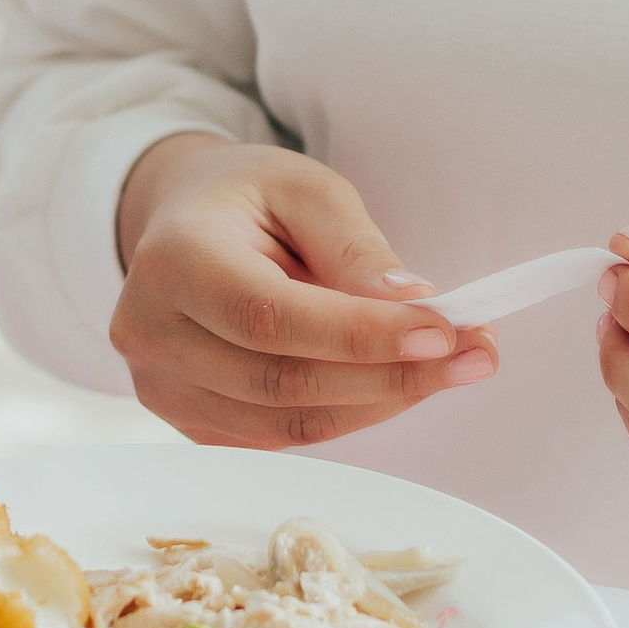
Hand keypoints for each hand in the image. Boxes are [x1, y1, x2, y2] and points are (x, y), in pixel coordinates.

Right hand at [110, 135, 497, 448]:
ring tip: (452, 367)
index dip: (359, 335)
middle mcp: (151, 332)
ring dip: (381, 402)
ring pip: (288, 424)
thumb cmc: (249, 199)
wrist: (185, 224)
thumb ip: (356, 249)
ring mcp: (161, 387)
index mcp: (172, 258)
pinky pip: (279, 437)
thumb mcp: (307, 190)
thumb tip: (412, 306)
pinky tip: (394, 382)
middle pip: (282, 381)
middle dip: (391, 376)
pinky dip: (348, 415)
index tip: (443, 331)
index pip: (270, 316)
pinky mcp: (186, 421)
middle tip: (476, 353)